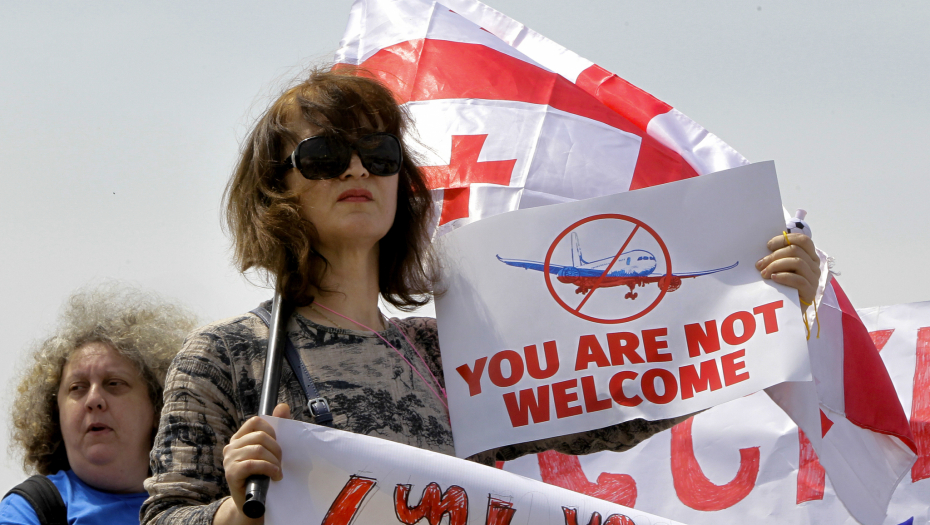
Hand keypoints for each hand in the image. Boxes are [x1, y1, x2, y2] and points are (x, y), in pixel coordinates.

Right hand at [216, 403, 290, 524]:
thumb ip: (277, 429)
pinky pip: (253, 464)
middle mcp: (231, 447)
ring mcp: (229, 460)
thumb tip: (283, 406)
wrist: (253, 503)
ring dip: (274, 462)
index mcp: (239, 438)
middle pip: (260, 436)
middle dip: (276, 450)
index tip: (277, 446)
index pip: (256, 421)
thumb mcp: (271, 451)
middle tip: (280, 463)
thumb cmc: (263, 475)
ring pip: (258, 450)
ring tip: (277, 472)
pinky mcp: (231, 473)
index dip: (272, 431)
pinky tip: (274, 476)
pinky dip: (269, 469)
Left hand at [755, 233, 820, 305]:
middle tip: (759, 265)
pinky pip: (799, 280)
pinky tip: (773, 278)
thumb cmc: (781, 285)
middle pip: (796, 250)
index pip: (803, 240)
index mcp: (809, 256)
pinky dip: (784, 276)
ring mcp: (814, 279)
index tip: (768, 246)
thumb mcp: (780, 267)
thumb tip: (766, 247)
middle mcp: (814, 266)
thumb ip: (779, 256)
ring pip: (797, 262)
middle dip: (774, 256)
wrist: (786, 310)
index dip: (784, 239)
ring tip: (764, 274)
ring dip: (776, 265)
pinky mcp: (810, 292)